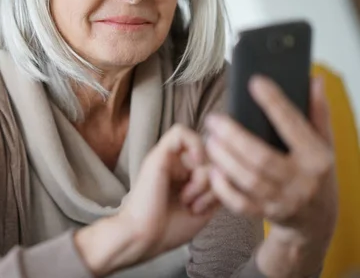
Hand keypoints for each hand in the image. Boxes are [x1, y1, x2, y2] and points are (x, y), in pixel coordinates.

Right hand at [75, 125, 217, 276]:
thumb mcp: (204, 208)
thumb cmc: (169, 229)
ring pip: (202, 148)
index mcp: (185, 177)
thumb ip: (217, 186)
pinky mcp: (158, 155)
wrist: (143, 237)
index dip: (220, 181)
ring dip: (203, 178)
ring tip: (188, 200)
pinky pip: (181, 133)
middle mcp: (176, 165)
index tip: (210, 206)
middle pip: (212, 157)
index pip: (215, 163)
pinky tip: (195, 166)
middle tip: (197, 205)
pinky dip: (195, 146)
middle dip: (213, 183)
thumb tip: (226, 167)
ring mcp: (166, 158)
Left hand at [204, 76, 337, 275]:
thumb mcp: (323, 141)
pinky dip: (223, 188)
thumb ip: (317, 111)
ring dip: (224, 159)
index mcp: (316, 157)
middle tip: (214, 119)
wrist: (318, 217)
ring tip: (210, 140)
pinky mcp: (266, 213)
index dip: (274, 104)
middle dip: (234, 137)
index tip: (255, 83)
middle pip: (262, 157)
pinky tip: (212, 169)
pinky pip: (240, 203)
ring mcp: (283, 199)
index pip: (294, 126)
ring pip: (248, 180)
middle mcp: (301, 180)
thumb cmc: (316, 171)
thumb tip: (314, 80)